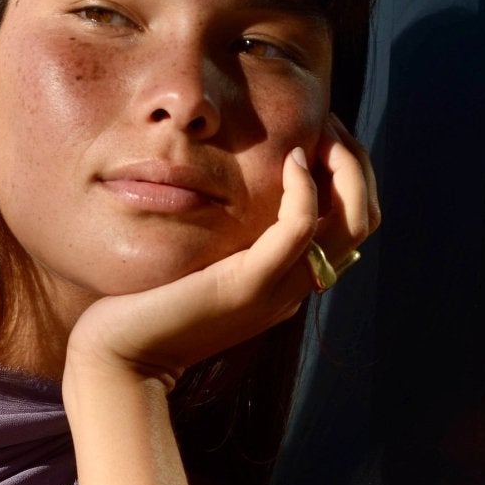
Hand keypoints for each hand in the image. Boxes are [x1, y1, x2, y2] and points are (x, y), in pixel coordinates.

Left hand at [65, 124, 378, 389]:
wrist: (120, 360)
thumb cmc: (146, 307)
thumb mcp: (200, 264)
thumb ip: (225, 238)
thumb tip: (225, 192)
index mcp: (288, 281)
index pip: (351, 224)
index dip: (350, 173)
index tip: (323, 134)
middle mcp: (295, 286)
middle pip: (363, 219)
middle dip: (356, 164)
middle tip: (330, 125)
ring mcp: (278, 289)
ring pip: (350, 222)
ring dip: (344, 167)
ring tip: (320, 134)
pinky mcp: (249, 284)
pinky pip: (299, 228)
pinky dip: (304, 188)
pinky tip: (288, 158)